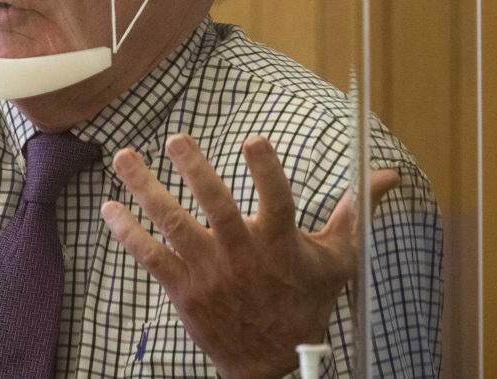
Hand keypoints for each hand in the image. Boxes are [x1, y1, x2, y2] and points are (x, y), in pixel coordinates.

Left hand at [101, 134, 399, 378]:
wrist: (274, 362)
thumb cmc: (305, 302)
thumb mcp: (337, 259)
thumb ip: (355, 212)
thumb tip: (388, 174)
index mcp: (281, 245)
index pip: (277, 202)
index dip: (266, 172)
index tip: (254, 139)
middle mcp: (243, 257)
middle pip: (217, 209)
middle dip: (196, 173)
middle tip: (178, 139)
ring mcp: (210, 273)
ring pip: (174, 226)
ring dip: (147, 190)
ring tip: (125, 158)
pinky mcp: (184, 290)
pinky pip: (151, 257)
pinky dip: (128, 233)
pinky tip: (108, 208)